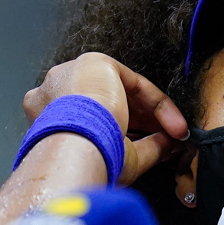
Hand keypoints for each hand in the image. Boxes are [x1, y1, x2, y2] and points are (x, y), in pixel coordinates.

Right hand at [23, 53, 188, 184]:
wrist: (75, 145)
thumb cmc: (86, 160)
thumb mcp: (120, 158)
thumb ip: (146, 149)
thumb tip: (169, 146)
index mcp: (49, 120)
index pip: (96, 123)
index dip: (130, 136)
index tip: (154, 147)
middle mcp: (55, 95)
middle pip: (109, 105)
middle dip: (143, 124)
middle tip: (167, 141)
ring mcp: (70, 75)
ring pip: (121, 92)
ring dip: (152, 115)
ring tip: (174, 135)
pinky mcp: (93, 63)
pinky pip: (132, 82)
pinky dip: (156, 104)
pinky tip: (173, 124)